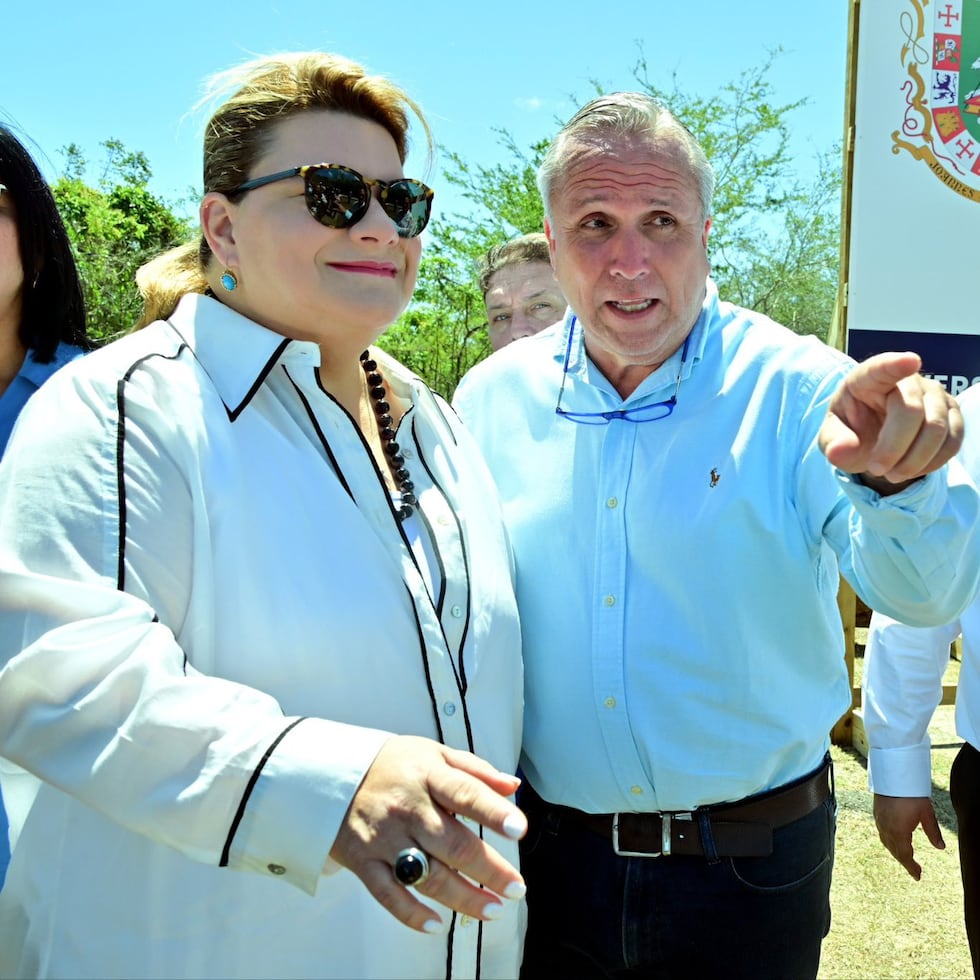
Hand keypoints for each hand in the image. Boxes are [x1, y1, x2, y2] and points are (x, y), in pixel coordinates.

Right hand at [329, 735, 526, 933]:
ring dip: (464, 898)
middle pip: (452, 844)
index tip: (519, 829)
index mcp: (428, 775)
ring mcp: (384, 838)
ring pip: (428, 875)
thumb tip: (512, 786)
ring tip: (493, 909)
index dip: (493, 812)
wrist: (331, 774)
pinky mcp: (364, 861)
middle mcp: (408, 808)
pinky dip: (412, 914)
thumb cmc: (394, 765)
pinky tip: (438, 925)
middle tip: (516, 888)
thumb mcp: (434, 754)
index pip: (465, 793)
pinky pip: (388, 894)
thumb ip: (475, 770)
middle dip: (489, 870)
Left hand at [818, 352, 962, 494]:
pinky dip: (932, 463)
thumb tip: (840, 452)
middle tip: (876, 470)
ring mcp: (934, 394)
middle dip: (893, 448)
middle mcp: (906, 380)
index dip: (896, 364)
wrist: (873, 441)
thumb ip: (834, 443)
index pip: (882, 367)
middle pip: (911, 411)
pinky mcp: (952, 414)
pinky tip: (911, 469)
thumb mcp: (832, 439)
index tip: (910, 361)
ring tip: (891, 474)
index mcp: (867, 379)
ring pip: (936, 428)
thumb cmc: (851, 432)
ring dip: (913, 460)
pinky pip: (952, 441)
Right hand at [873, 793, 945, 879]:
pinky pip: (882, 834)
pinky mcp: (877, 814)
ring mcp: (880, 821)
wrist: (893, 776)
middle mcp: (886, 829)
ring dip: (896, 852)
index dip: (912, 867)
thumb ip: (933, 832)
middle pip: (895, 851)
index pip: (906, 855)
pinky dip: (890, 842)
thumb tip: (941, 847)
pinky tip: (894, 841)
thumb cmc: (911, 794)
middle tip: (915, 871)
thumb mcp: (927, 813)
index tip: (918, 876)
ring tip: (906, 858)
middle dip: (905, 862)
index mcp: (899, 832)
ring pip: (887, 843)